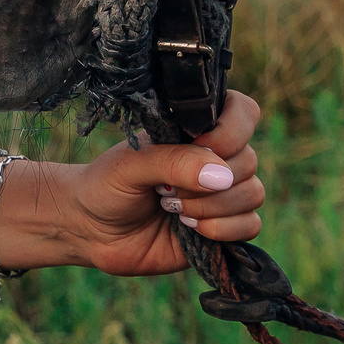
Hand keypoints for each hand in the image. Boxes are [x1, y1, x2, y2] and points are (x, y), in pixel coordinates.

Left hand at [13, 93, 265, 276]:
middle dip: (206, 182)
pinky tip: (191, 231)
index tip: (198, 147)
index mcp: (196, 129)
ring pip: (253, 193)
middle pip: (249, 160)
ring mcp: (221, 194)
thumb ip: (172, 162)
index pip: (244, 112)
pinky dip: (225, 230)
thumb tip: (221, 175)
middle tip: (165, 191)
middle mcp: (216, 158)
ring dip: (213, 207)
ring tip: (173, 210)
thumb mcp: (130, 166)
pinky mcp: (223, 228)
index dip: (231, 131)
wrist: (90, 231)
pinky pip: (252, 226)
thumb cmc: (106, 186)